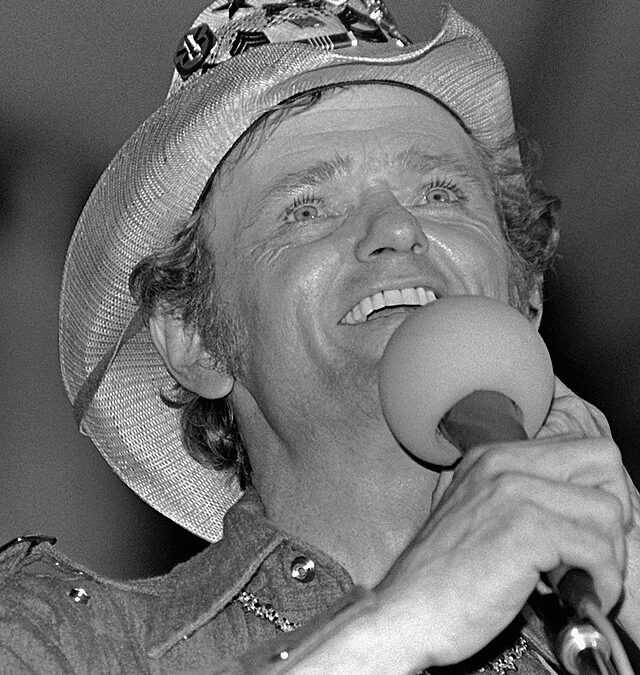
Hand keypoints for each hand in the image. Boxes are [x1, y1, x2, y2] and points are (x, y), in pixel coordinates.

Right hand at [373, 378, 632, 669]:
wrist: (407, 610)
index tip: (587, 529)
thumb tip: (583, 510)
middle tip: (594, 551)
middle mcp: (502, 463)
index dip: (598, 490)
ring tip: (581, 580)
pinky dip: (602, 580)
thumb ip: (523, 499)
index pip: (580, 448)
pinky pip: (597, 549)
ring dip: (609, 555)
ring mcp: (512, 491)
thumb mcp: (480, 516)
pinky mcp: (524, 529)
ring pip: (607, 509)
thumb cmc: (443, 576)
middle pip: (603, 460)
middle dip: (612, 512)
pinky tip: (576, 594)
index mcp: (492, 457)